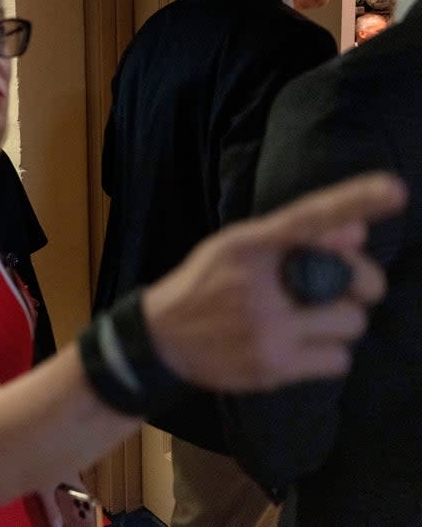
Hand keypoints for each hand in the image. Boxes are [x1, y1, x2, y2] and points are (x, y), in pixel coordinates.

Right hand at [144, 171, 407, 391]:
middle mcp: (259, 284)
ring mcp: (266, 328)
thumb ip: (293, 236)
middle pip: (353, 280)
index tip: (395, 190)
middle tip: (339, 289)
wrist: (160, 338)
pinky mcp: (272, 367)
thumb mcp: (237, 247)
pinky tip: (298, 347)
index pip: (306, 218)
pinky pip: (339, 360)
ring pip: (351, 324)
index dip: (352, 201)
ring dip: (338, 323)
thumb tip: (357, 232)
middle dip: (358, 284)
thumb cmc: (206, 284)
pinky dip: (328, 355)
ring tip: (303, 321)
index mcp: (248, 244)